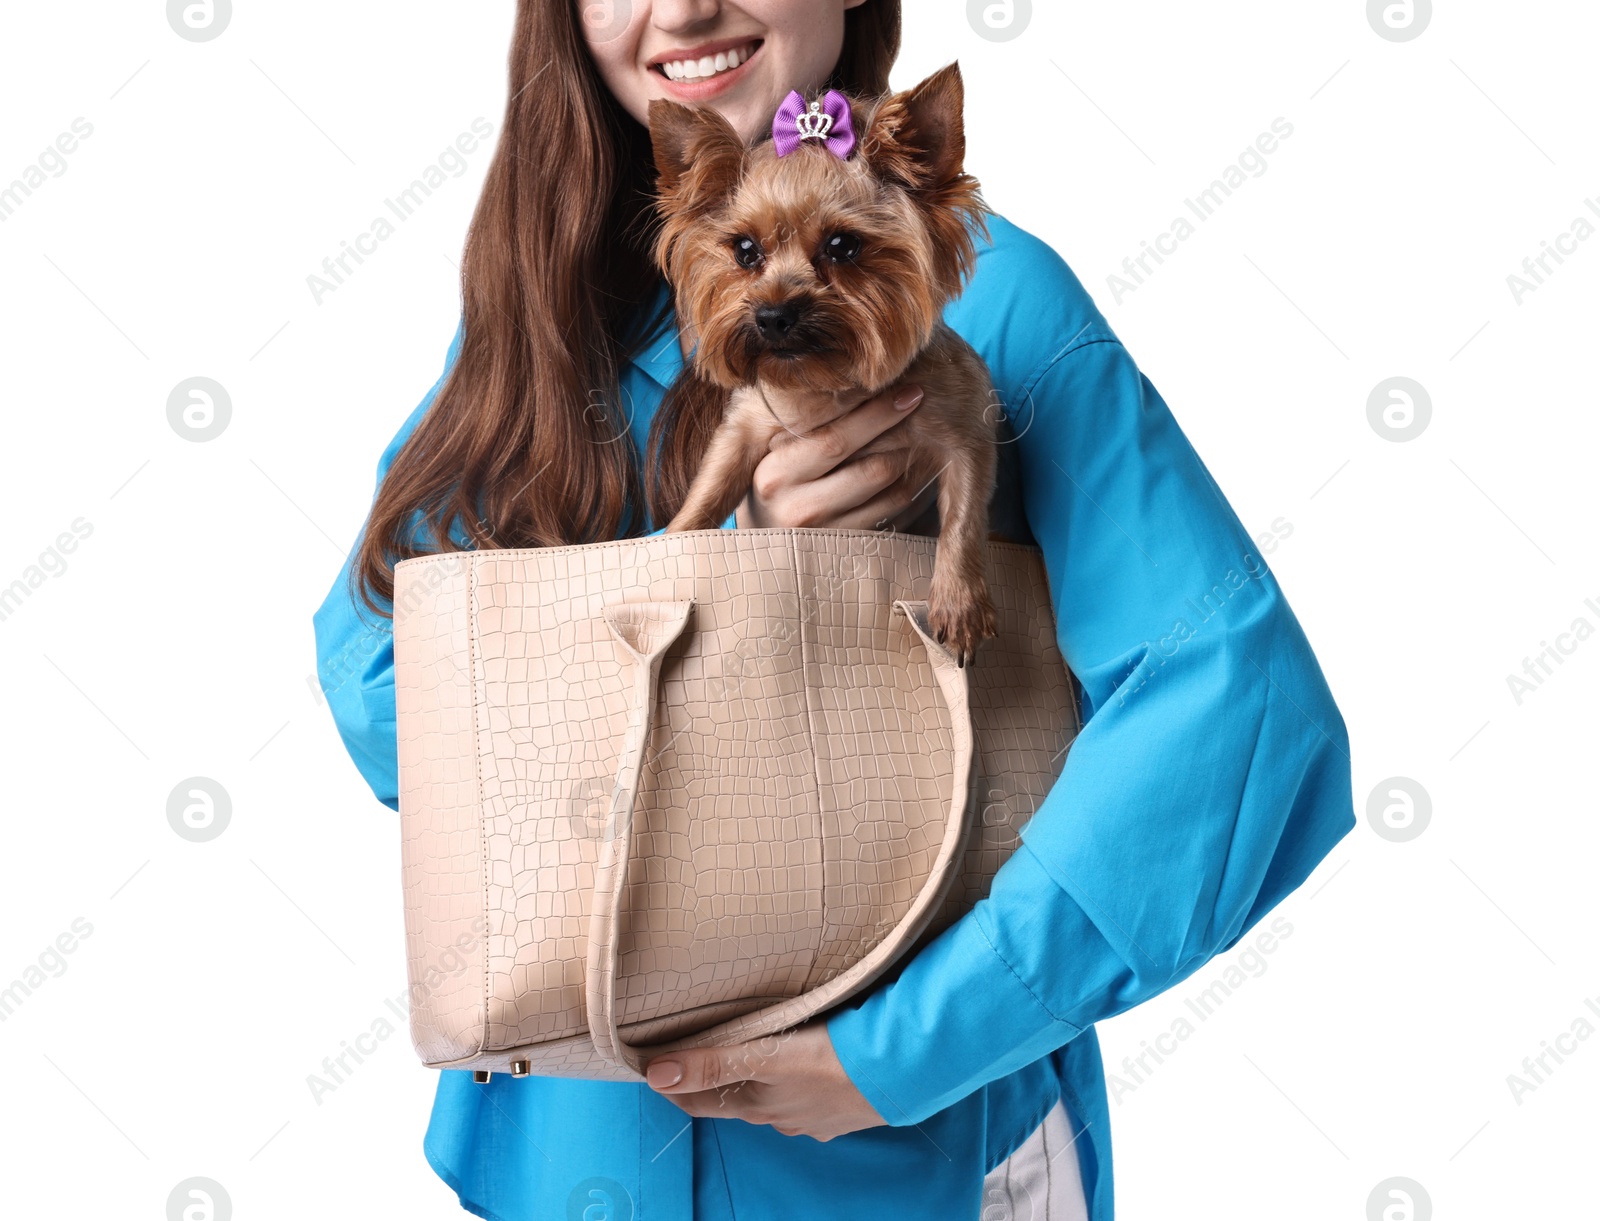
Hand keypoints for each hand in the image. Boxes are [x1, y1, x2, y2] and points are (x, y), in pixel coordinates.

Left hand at [643, 1021, 886, 1140]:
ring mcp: (812, 1119)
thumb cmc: (832, 1059)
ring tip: (750, 1053)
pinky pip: (806, 1097)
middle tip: (695, 1049)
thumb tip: (654, 1075)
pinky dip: (794, 1082)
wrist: (901, 1071)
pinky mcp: (841, 1110)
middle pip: (734, 1099)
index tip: (652, 1066)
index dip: (674, 1084)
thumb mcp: (765, 1057)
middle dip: (714, 1079)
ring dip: (757, 1080)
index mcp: (755, 1106)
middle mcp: (779, 1119)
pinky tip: (804, 1067)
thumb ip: (712, 1063)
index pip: (698, 1100)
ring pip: (772, 1098)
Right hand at [735, 384, 932, 530]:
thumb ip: (805, 426)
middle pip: (871, 466)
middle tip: (923, 401)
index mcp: (773, 474)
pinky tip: (915, 465)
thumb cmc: (776, 485)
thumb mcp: (775, 455)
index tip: (907, 388)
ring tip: (923, 430)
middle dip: (903, 431)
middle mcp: (795, 508)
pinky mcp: (848, 549)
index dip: (877, 413)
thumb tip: (859, 381)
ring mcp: (825, 534)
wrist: (766, 545)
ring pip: (888, 490)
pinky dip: (912, 485)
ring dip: (912, 458)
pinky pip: (895, 512)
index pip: (834, 439)